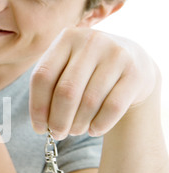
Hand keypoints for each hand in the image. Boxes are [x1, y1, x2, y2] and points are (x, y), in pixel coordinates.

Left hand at [29, 27, 158, 139]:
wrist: (134, 61)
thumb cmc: (87, 70)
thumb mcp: (66, 67)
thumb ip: (49, 88)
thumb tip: (40, 125)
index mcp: (66, 38)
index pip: (42, 76)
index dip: (37, 107)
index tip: (38, 128)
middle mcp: (91, 41)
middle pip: (66, 92)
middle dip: (58, 120)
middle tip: (57, 134)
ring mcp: (116, 55)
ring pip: (89, 102)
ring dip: (78, 125)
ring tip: (75, 130)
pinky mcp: (135, 73)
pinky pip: (112, 108)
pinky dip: (99, 124)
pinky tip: (94, 130)